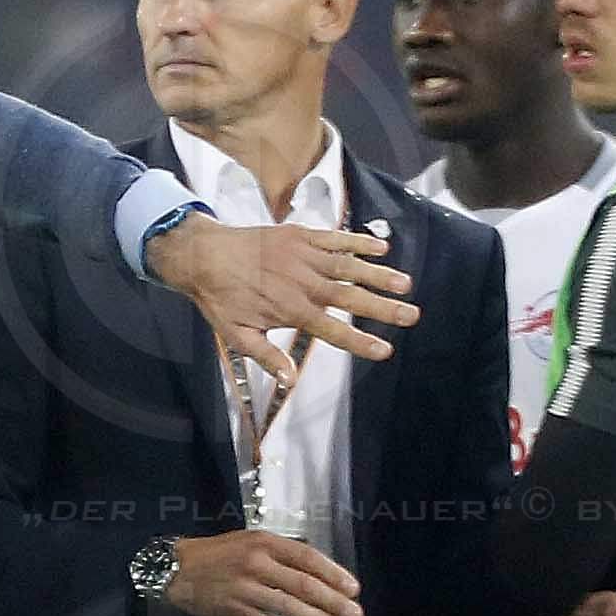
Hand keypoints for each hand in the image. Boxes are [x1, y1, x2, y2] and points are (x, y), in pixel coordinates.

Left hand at [148, 217, 417, 386]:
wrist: (203, 254)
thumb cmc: (221, 299)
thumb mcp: (236, 335)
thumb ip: (266, 356)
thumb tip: (289, 380)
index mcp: (291, 310)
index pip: (332, 330)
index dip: (359, 341)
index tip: (385, 349)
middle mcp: (303, 283)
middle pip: (350, 298)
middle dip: (383, 307)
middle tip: (412, 315)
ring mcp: (304, 256)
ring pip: (348, 267)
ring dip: (378, 275)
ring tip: (406, 284)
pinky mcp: (300, 235)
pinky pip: (335, 238)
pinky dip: (358, 242)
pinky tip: (382, 248)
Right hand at [160, 529, 363, 615]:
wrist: (178, 570)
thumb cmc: (220, 554)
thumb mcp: (251, 541)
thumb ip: (282, 554)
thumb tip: (320, 575)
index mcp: (265, 542)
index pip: (308, 557)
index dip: (334, 574)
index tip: (353, 589)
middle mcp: (257, 563)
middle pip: (304, 584)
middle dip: (334, 602)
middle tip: (355, 615)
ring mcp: (245, 588)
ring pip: (290, 606)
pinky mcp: (235, 611)